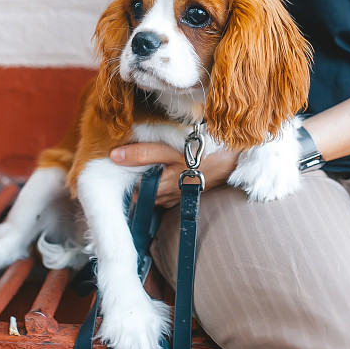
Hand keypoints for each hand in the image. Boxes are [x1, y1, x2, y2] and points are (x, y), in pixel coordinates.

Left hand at [110, 143, 239, 207]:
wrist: (234, 160)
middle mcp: (167, 197)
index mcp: (160, 188)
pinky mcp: (186, 192)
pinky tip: (166, 168)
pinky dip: (162, 181)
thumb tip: (114, 156)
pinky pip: (167, 191)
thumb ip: (143, 154)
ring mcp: (177, 197)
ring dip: (150, 180)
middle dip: (137, 179)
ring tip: (151, 162)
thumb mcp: (171, 151)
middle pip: (142, 192)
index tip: (122, 162)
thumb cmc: (203, 154)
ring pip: (154, 192)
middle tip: (134, 159)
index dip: (125, 177)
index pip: (131, 190)